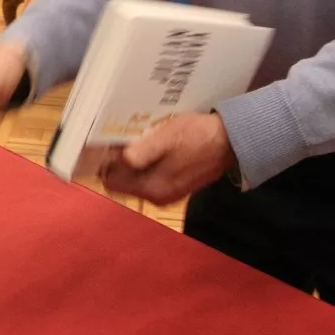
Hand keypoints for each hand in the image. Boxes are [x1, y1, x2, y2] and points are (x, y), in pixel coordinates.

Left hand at [98, 112, 236, 204]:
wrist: (229, 142)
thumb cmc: (197, 137)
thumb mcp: (165, 139)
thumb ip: (139, 153)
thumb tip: (114, 161)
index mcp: (152, 188)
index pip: (112, 183)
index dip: (105, 163)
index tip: (104, 145)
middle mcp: (157, 197)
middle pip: (123, 182)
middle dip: (118, 162)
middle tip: (119, 138)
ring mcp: (168, 193)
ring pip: (136, 179)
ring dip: (132, 161)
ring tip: (135, 139)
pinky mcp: (176, 186)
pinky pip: (150, 176)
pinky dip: (146, 163)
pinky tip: (152, 146)